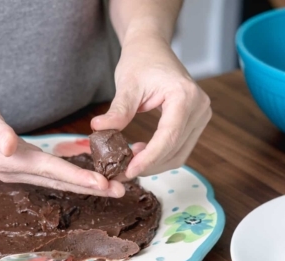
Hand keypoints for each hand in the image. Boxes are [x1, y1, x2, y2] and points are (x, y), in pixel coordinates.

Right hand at [0, 98, 124, 196]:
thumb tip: (9, 147)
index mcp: (13, 162)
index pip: (52, 171)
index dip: (77, 178)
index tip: (103, 184)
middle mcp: (20, 172)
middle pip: (63, 182)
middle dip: (92, 188)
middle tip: (120, 191)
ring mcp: (24, 172)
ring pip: (62, 181)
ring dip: (88, 185)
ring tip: (113, 186)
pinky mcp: (27, 167)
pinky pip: (57, 175)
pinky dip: (77, 177)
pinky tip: (91, 177)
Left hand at [91, 36, 210, 177]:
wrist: (153, 49)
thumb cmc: (141, 61)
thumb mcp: (127, 85)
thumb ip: (118, 111)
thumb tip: (99, 129)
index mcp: (185, 96)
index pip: (169, 137)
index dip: (149, 159)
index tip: (128, 172)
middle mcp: (199, 107)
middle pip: (175, 150)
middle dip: (149, 165)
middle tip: (122, 171)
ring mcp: (201, 115)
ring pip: (179, 154)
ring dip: (155, 163)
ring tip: (130, 160)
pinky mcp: (195, 121)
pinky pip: (180, 148)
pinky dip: (161, 156)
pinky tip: (143, 152)